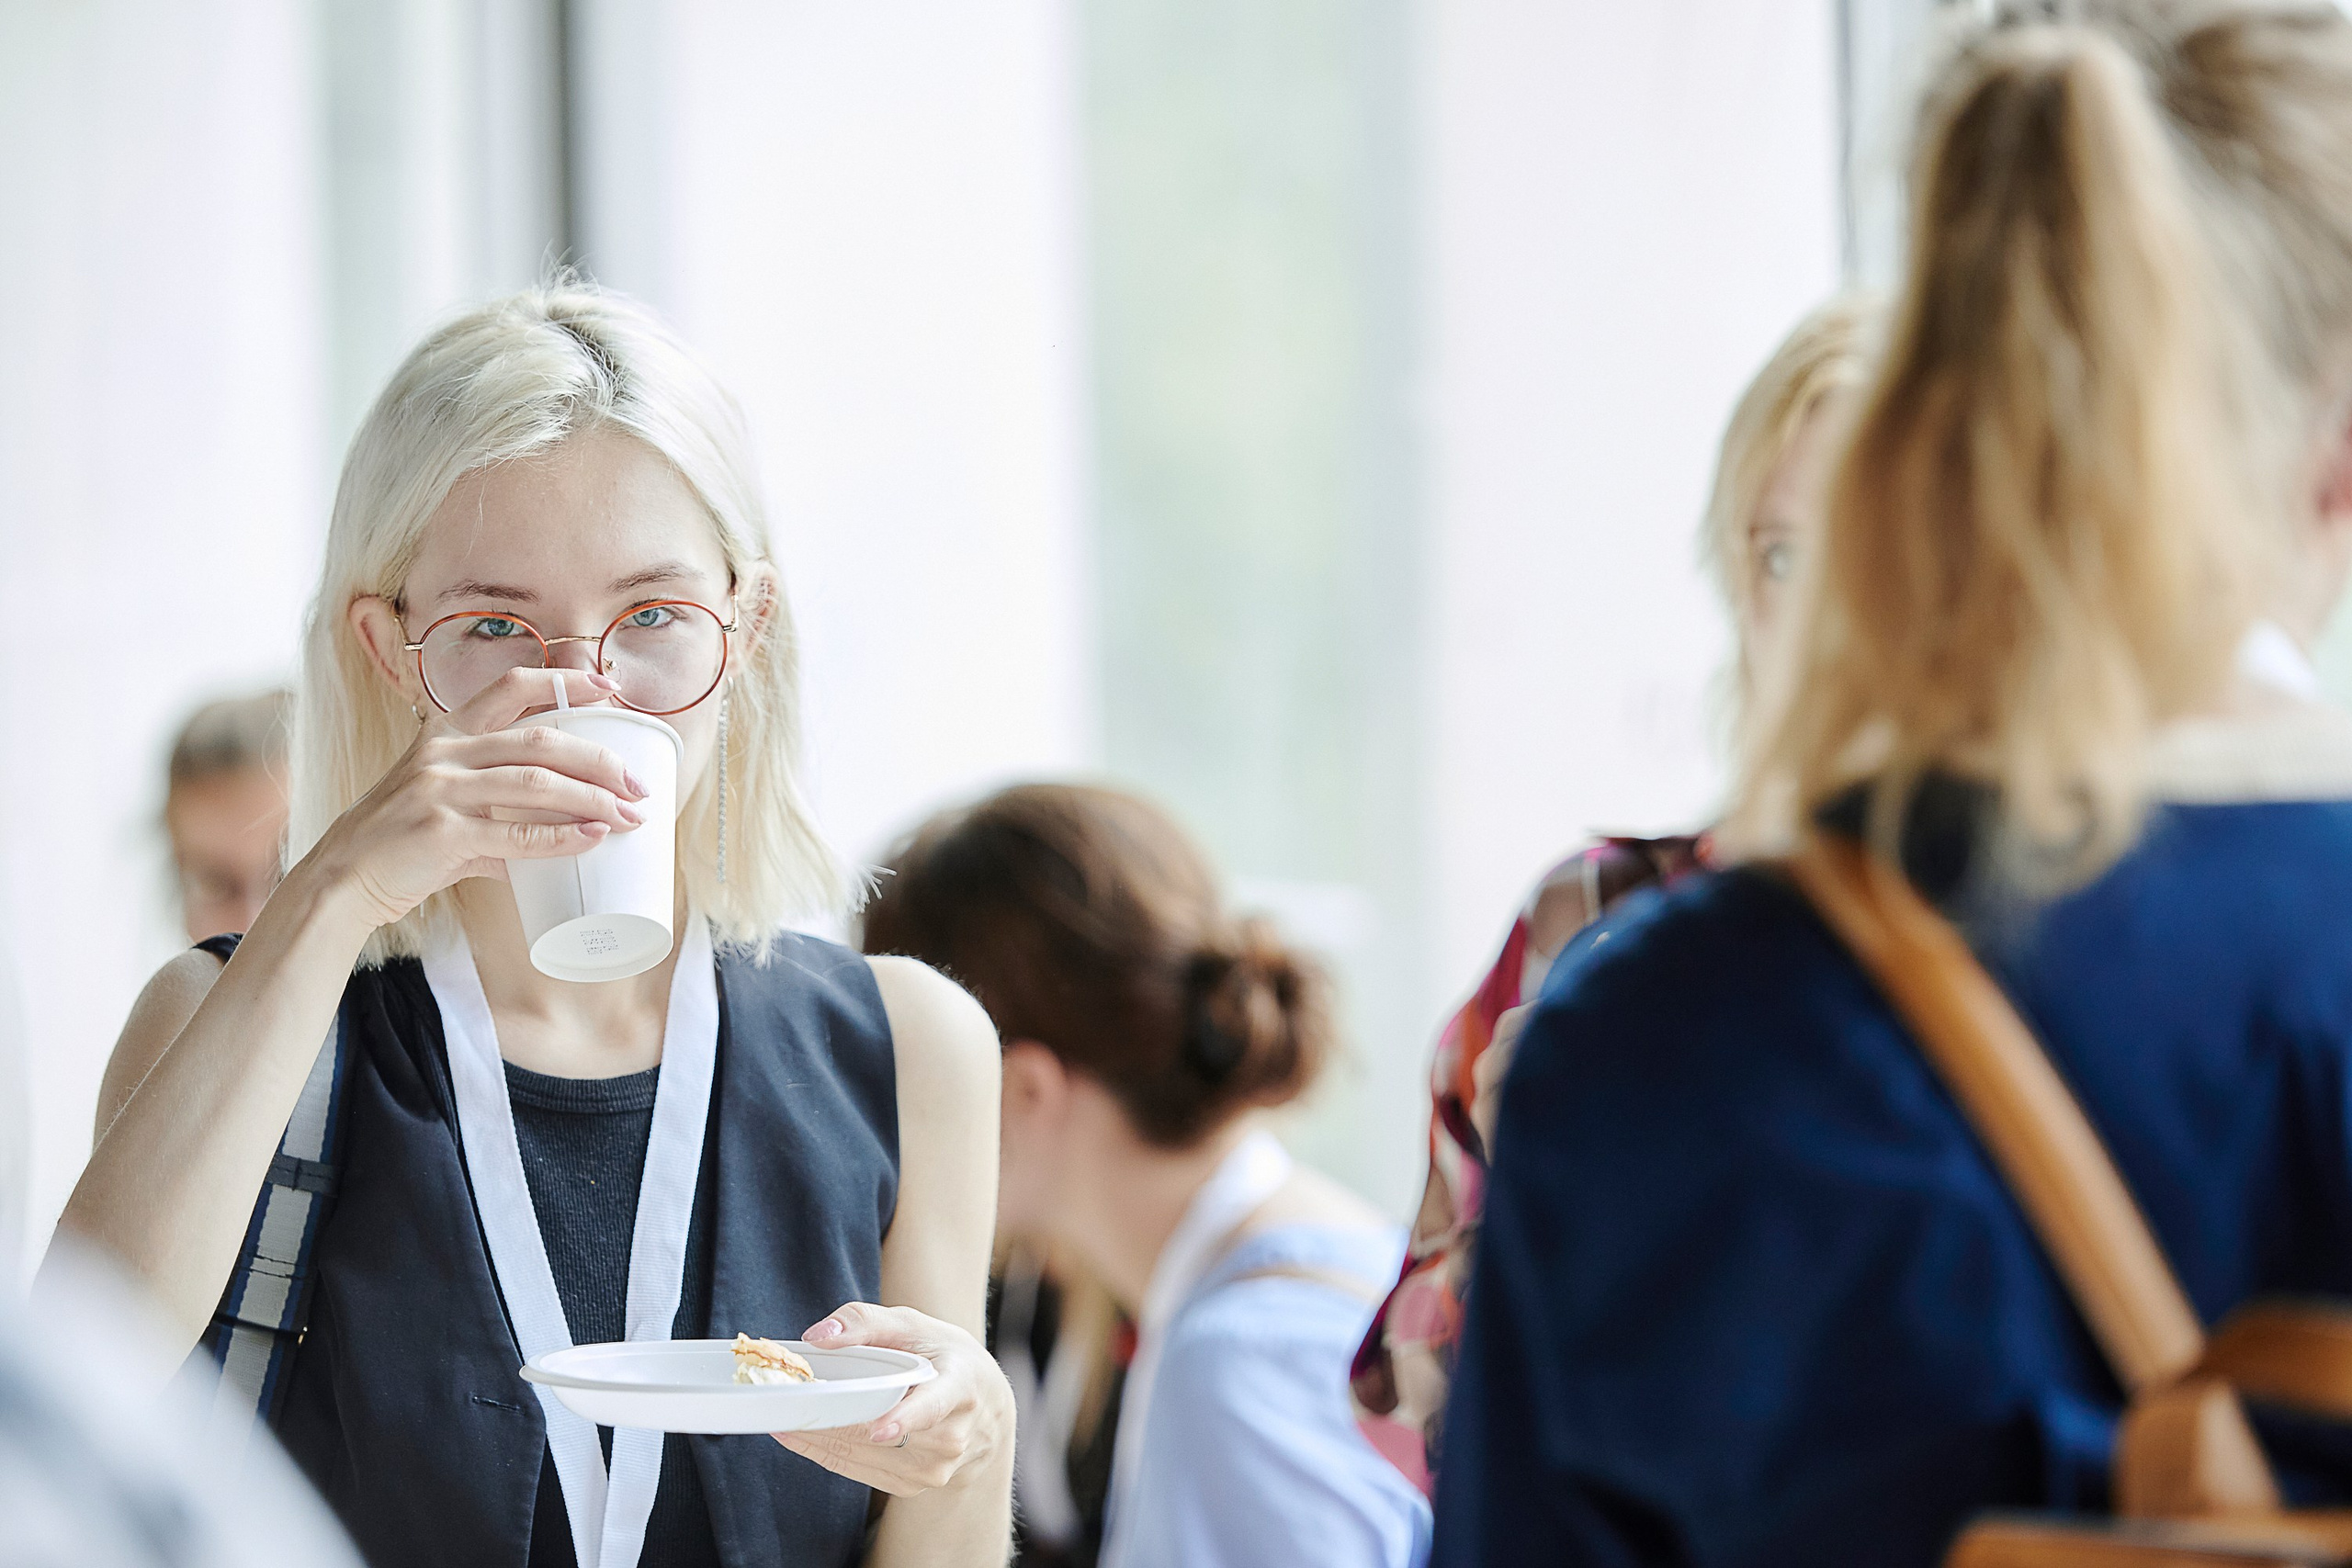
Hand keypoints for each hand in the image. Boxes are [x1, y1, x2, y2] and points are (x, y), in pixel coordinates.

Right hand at [303, 667, 650, 931]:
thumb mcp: (445, 799)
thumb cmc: (403, 839)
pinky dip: (561, 838)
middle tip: (637, 783)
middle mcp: (444, 751)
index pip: (512, 687)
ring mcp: (440, 789)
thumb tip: (564, 826)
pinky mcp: (441, 833)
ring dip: (592, 799)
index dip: (565, 681)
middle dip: (599, 759)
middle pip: (541, 740)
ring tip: (629, 815)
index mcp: (447, 731)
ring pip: (536, 783)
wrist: (342, 878)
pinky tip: (591, 839)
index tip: (611, 686)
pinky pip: (515, 835)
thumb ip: (500, 804)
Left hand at [773, 1303, 1013, 1495]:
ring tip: (784, 1418)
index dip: (906, 1419)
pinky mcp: (913, 1486)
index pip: (934, 1406)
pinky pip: (858, 1471)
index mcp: (959, 1387)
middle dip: (828, 1421)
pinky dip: (826, 1452)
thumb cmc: (943, 1357)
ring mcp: (933, 1468)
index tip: (880, 1430)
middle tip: (785, 1406)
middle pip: (877, 1435)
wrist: (982, 1407)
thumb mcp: (915, 1326)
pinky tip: (802, 1436)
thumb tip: (818, 1337)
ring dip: (818, 1438)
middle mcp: (951, 1435)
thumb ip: (865, 1322)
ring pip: (860, 1455)